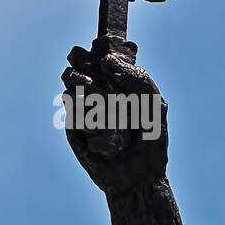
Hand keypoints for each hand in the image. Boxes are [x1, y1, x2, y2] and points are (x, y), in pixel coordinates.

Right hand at [60, 44, 168, 194]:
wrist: (138, 177)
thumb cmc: (151, 140)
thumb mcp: (153, 103)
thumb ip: (136, 77)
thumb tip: (106, 59)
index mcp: (119, 81)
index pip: (102, 53)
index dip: (98, 46)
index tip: (101, 46)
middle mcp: (98, 90)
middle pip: (78, 61)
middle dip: (81, 60)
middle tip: (95, 71)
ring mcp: (84, 107)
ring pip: (71, 81)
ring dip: (85, 87)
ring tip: (99, 100)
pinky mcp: (72, 125)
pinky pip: (71, 107)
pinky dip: (84, 112)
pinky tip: (99, 126)